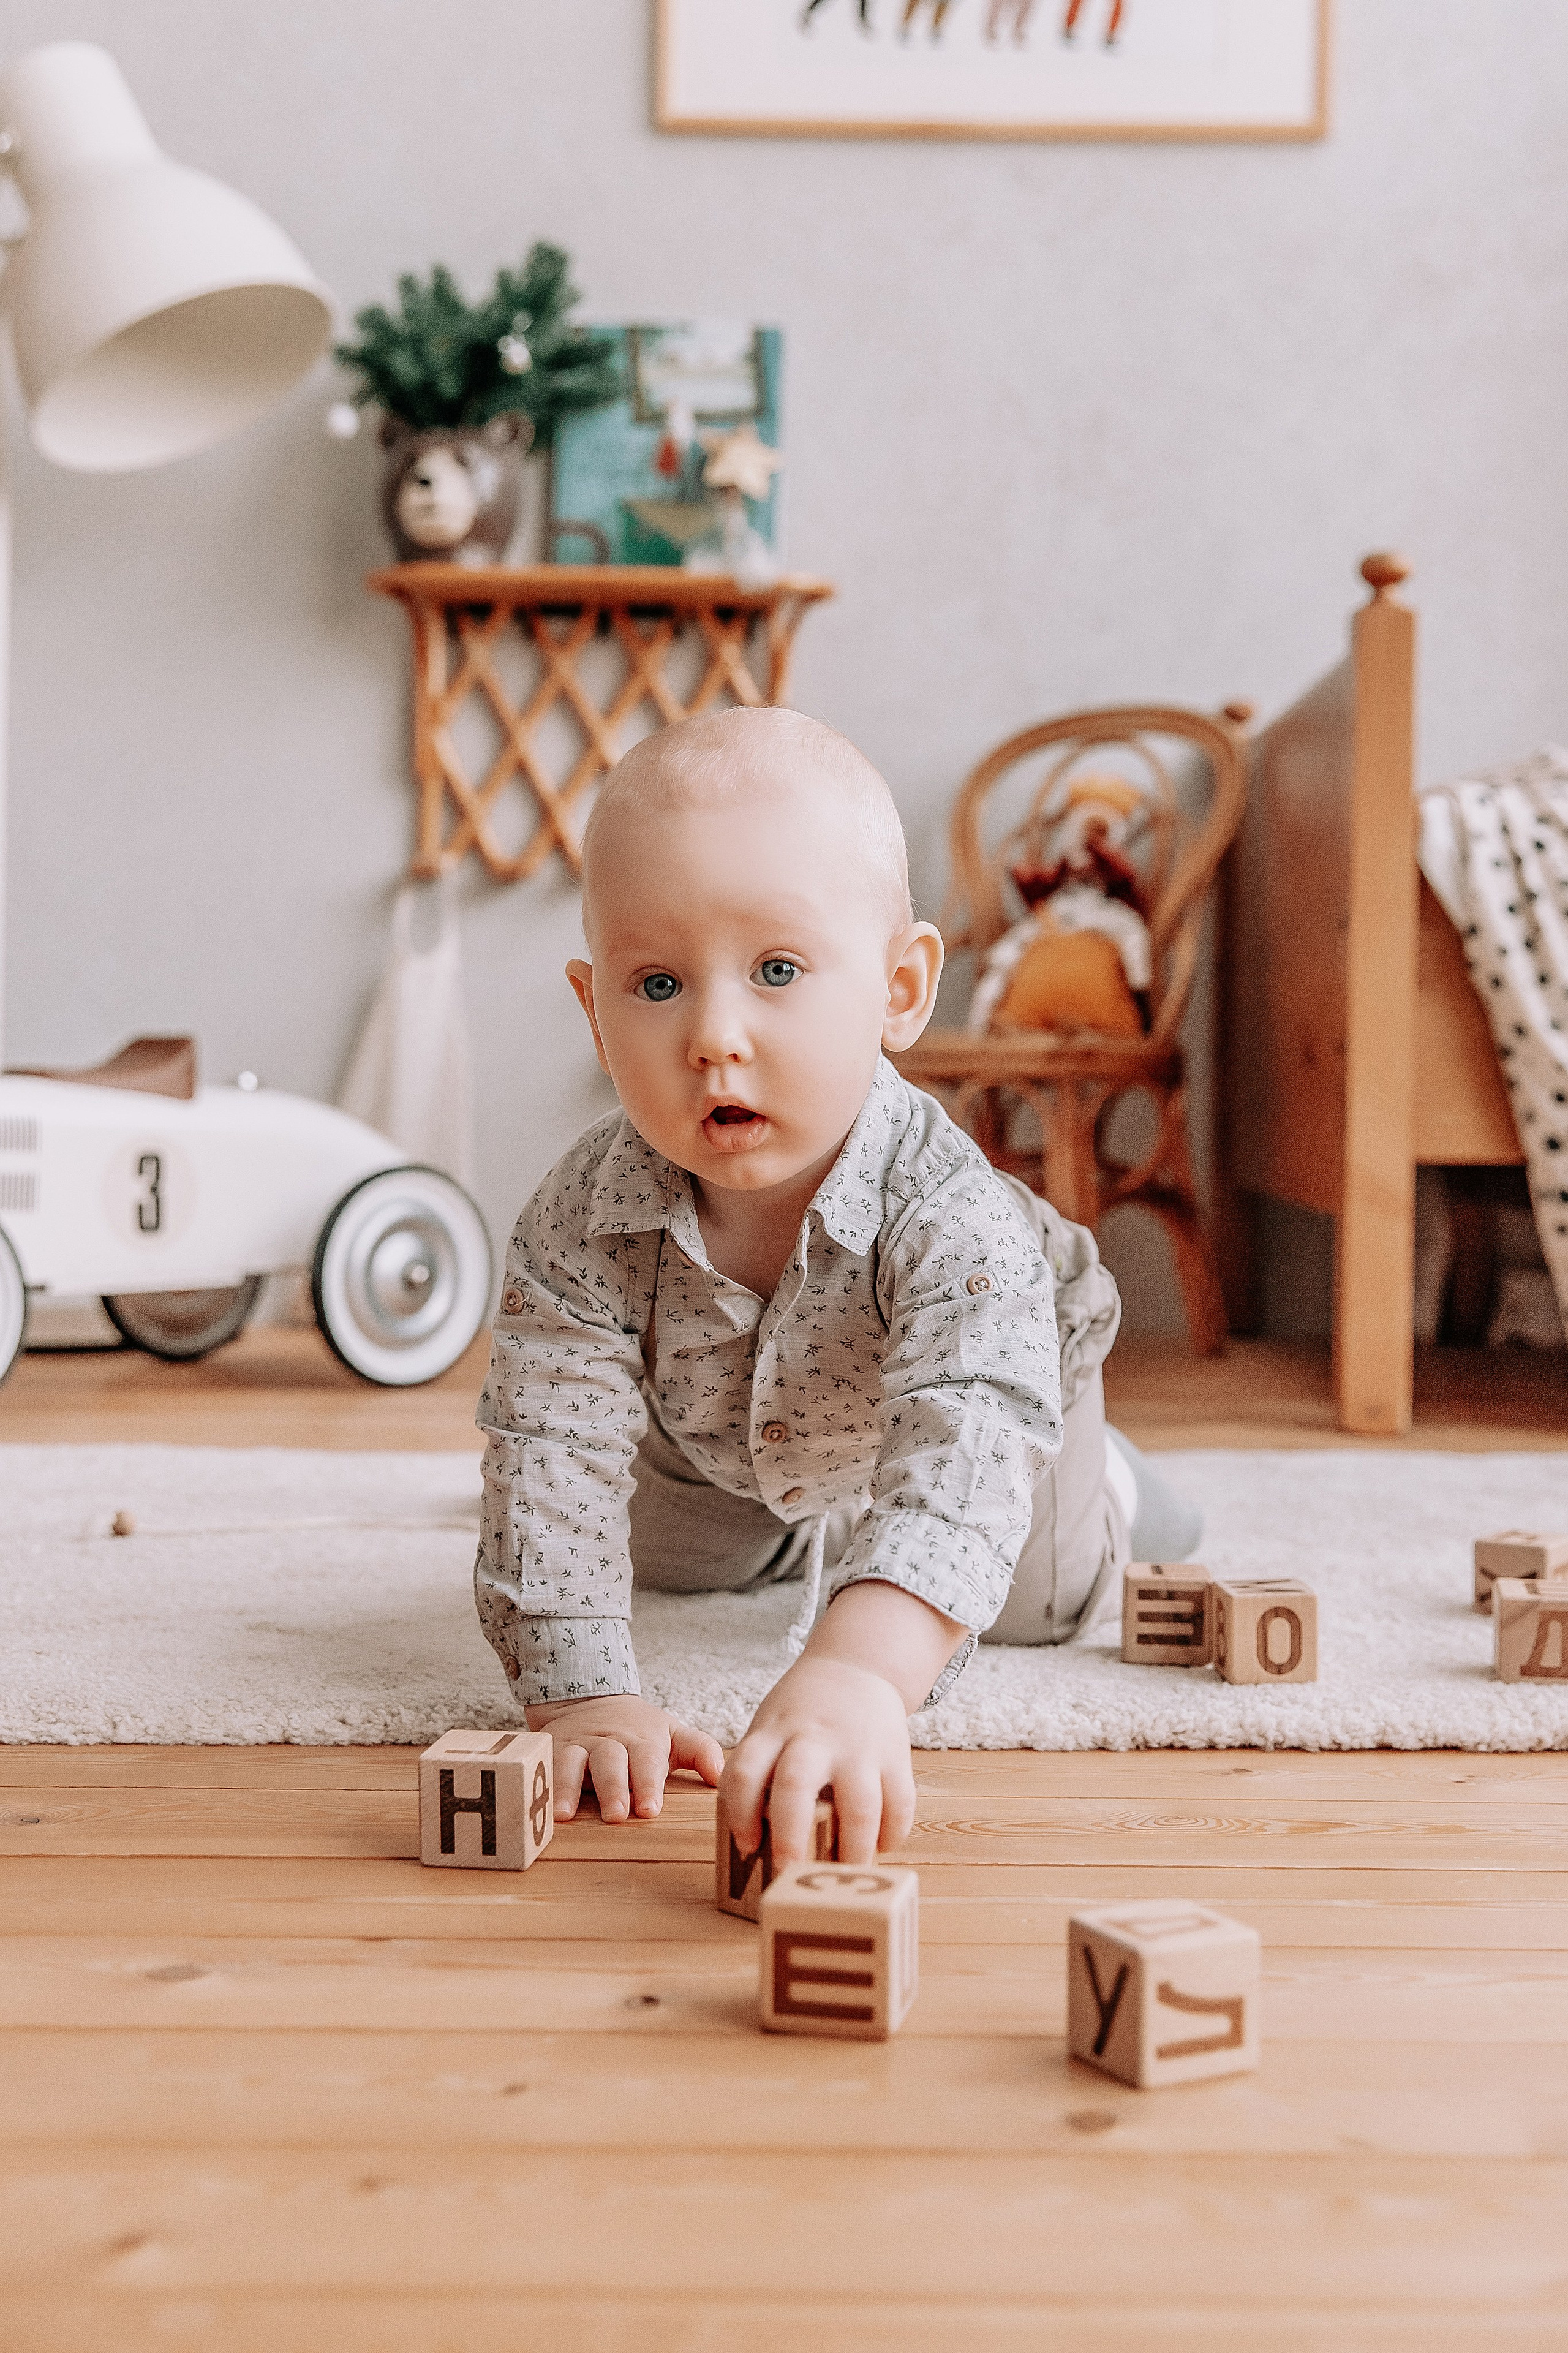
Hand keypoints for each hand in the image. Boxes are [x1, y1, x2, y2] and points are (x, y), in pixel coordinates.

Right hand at [526, 1694, 722, 1823]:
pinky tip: (530, 1801)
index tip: (650, 1809)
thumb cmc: (637, 1730)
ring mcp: (575, 1745)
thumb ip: (700, 1751)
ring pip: (569, 1763)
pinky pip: (539, 1765)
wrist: (588, 1699)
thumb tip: (722, 1776)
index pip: (647, 1763)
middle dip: (613, 1789)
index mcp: (641, 1741)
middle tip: (616, 1815)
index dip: (648, 1785)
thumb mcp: (671, 1734)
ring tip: (564, 1814)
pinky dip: (534, 1782)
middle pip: (609, 1763)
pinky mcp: (547, 1750)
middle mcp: (607, 1743)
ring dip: (567, 1788)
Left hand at [721, 1580, 964, 1865]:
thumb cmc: (802, 1713)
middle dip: (790, 1837)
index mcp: (774, 1732)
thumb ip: (759, 1775)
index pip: (745, 1771)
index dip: (740, 1813)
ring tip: (844, 1876)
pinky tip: (880, 1847)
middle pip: (796, 1785)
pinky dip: (891, 1835)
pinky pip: (900, 1803)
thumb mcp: (770, 1728)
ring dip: (852, 1850)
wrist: (856, 1666)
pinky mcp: (896, 1756)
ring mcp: (858, 1747)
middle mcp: (814, 1737)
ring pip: (858, 1805)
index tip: (747, 1846)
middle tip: (789, 1875)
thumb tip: (752, 1847)